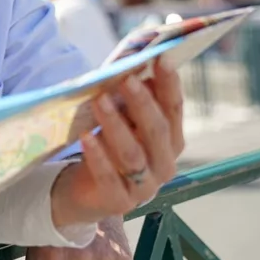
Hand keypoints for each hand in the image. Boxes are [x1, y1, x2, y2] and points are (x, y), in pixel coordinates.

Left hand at [51, 59, 183, 226]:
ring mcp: (144, 187)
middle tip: (126, 79)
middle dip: (142, 103)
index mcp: (170, 142)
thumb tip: (133, 68)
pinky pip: (108, 176)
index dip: (170, 84)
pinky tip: (85, 137)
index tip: (161, 58)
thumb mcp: (123, 124)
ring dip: (116, 125)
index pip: (174, 110)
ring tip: (100, 100)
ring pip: (132, 153)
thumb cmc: (109, 149)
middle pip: (157, 131)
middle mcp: (163, 164)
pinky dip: (97, 156)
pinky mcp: (118, 201)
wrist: (86, 193)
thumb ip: (131, 104)